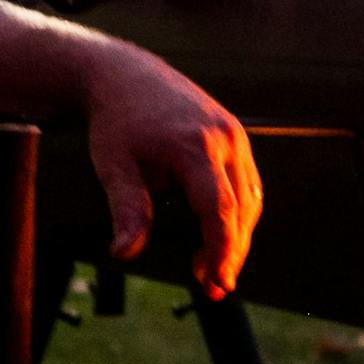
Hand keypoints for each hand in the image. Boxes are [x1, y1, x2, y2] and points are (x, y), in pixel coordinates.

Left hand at [0, 1, 261, 297]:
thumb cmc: (117, 121)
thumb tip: (124, 253)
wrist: (125, 75)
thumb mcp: (113, 165)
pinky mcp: (235, 135)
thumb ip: (127, 209)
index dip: (221, 251)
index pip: (219, 209)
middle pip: (241, 209)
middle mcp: (224, 139)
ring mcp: (235, 135)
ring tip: (212, 270)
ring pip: (250, 198)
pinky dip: (238, 214)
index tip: (214, 282)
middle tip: (214, 288)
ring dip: (237, 237)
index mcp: (195, 146)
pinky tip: (219, 235)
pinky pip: (247, 183)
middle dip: (231, 253)